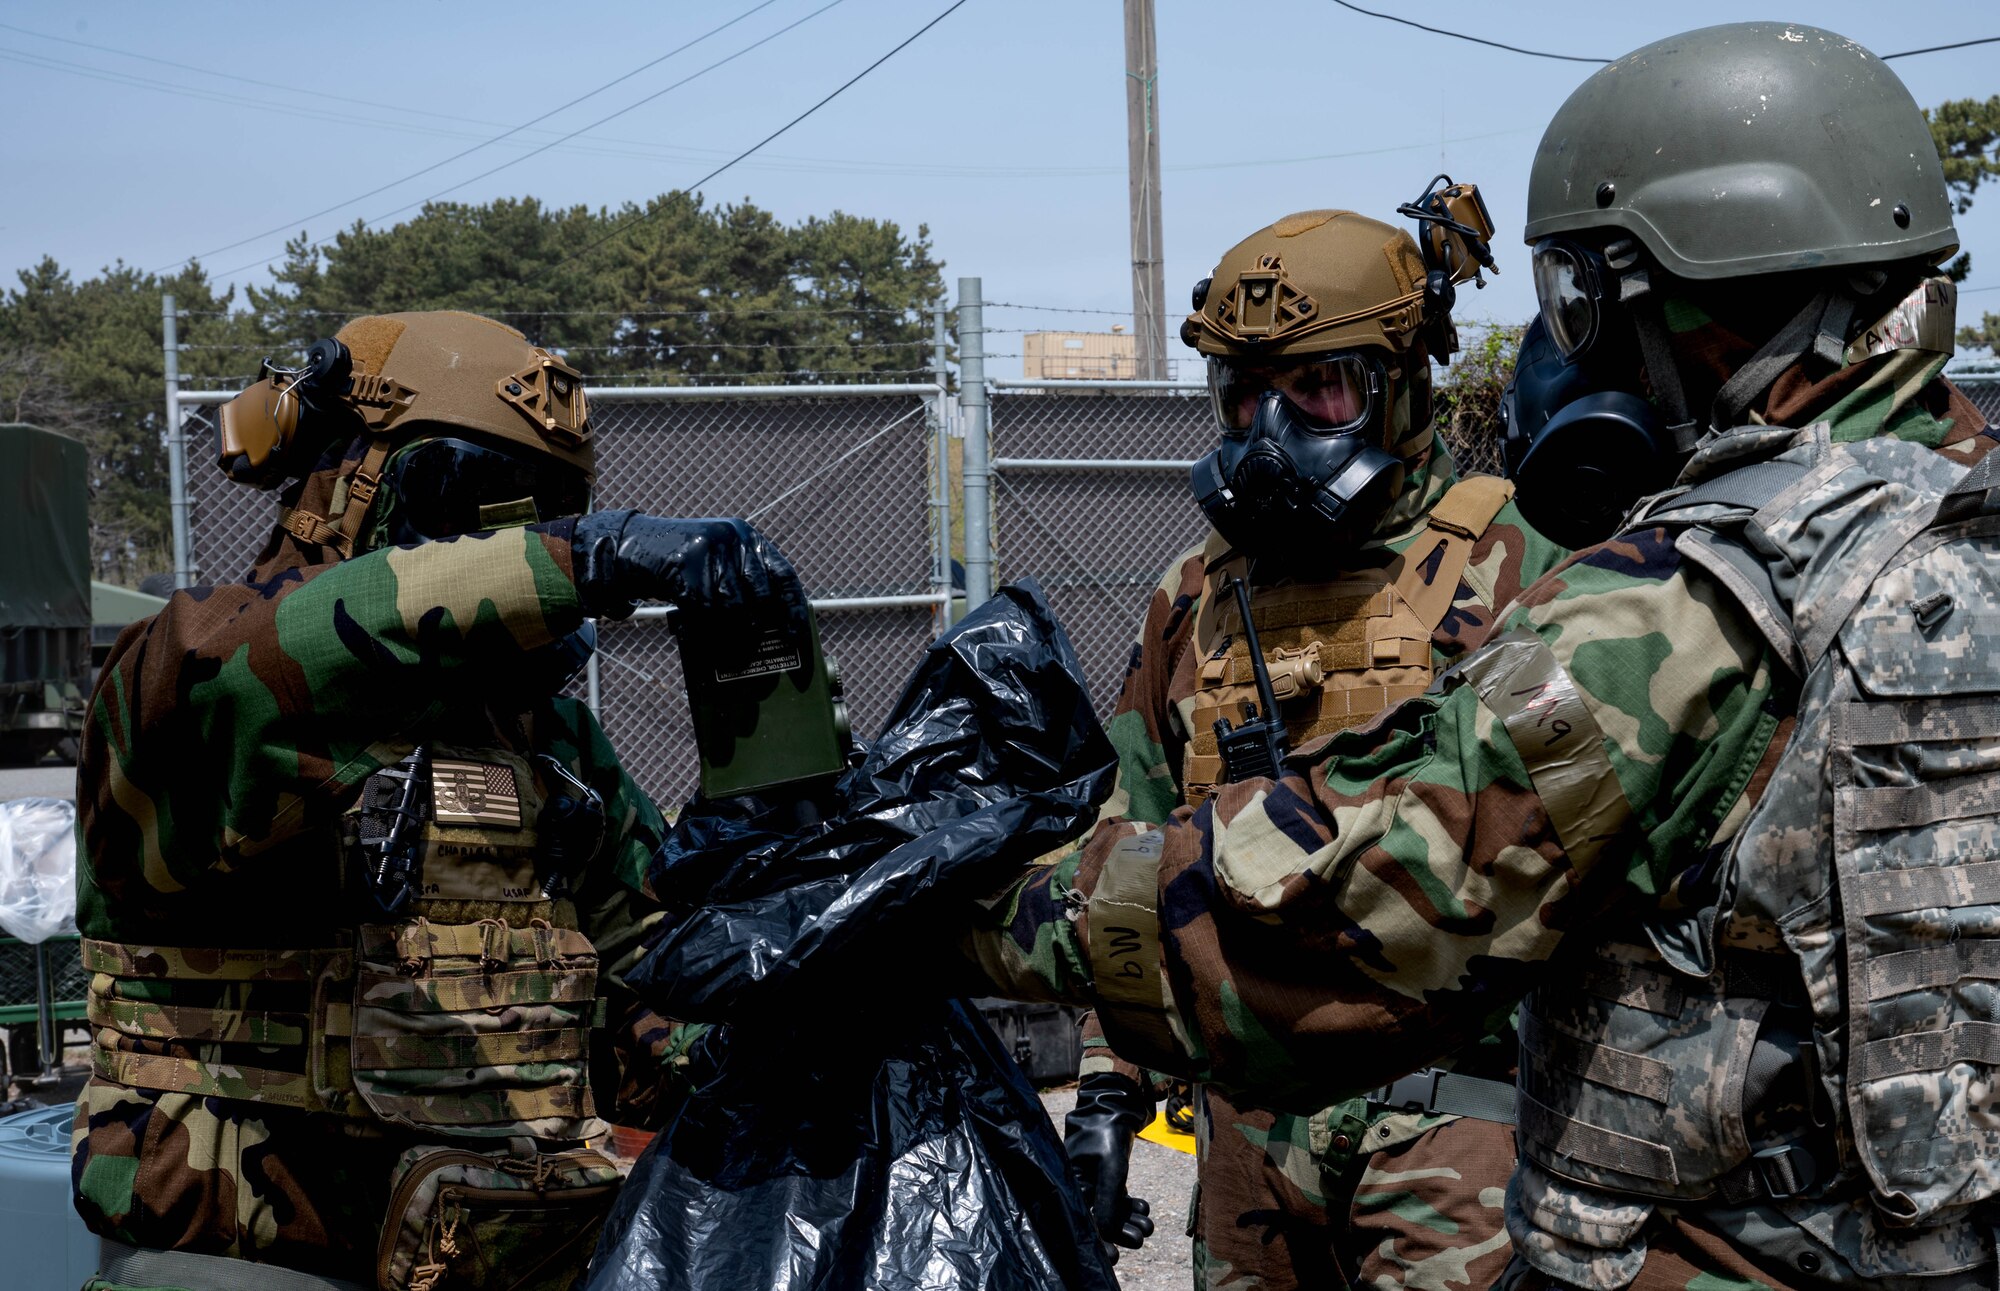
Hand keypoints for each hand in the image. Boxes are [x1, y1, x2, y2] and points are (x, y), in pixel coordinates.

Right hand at [571, 511, 806, 634]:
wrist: (634, 544)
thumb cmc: (683, 563)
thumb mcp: (719, 560)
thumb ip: (744, 582)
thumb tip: (770, 624)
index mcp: (748, 537)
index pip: (784, 575)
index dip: (794, 608)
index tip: (797, 635)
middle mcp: (734, 538)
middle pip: (760, 595)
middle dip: (758, 626)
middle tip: (753, 646)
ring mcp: (710, 549)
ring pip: (732, 606)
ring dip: (730, 633)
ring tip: (728, 648)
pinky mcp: (686, 564)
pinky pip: (704, 609)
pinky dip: (704, 628)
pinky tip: (700, 634)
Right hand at [1063, 1072, 1156, 1260]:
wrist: (1115, 1106)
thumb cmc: (1106, 1131)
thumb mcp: (1110, 1165)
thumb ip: (1108, 1199)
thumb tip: (1106, 1232)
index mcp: (1070, 1185)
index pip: (1082, 1221)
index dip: (1097, 1241)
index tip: (1112, 1256)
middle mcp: (1078, 1187)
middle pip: (1097, 1220)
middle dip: (1119, 1232)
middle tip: (1139, 1239)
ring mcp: (1093, 1183)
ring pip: (1111, 1211)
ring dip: (1129, 1221)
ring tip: (1148, 1225)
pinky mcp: (1106, 1178)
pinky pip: (1118, 1200)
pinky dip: (1131, 1207)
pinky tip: (1145, 1208)